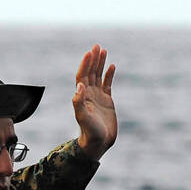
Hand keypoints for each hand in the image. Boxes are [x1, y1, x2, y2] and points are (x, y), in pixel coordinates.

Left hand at [73, 43, 116, 159]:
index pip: (82, 76)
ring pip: (98, 76)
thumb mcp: (83, 117)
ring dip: (100, 63)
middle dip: (93, 59)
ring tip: (103, 50)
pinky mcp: (107, 101)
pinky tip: (112, 66)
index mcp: (82, 96)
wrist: (98, 143)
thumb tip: (79, 85)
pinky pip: (108, 84)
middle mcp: (89, 94)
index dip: (85, 64)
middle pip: (90, 72)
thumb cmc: (89, 132)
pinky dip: (109, 75)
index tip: (89, 52)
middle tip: (97, 46)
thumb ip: (78, 101)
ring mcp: (98, 97)